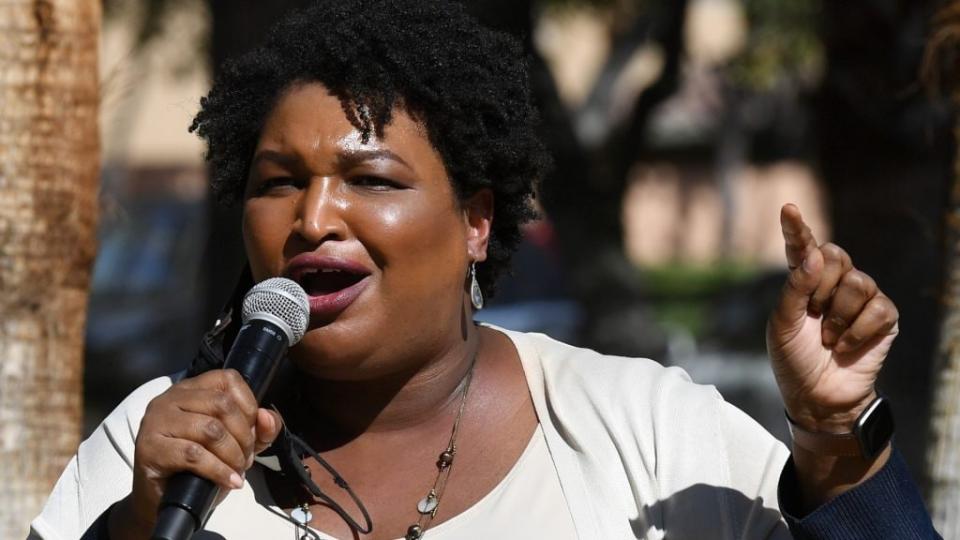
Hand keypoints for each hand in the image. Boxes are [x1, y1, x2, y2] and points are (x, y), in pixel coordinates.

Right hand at [111, 369, 282, 536]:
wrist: (162, 501)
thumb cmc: (198, 469)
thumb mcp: (235, 445)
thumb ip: (258, 430)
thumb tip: (267, 418)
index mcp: (190, 389)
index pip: (228, 379)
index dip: (248, 405)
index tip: (252, 432)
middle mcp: (170, 398)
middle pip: (221, 404)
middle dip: (243, 435)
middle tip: (246, 458)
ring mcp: (157, 421)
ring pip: (209, 429)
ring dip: (232, 454)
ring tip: (237, 471)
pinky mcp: (149, 448)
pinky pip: (193, 455)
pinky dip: (219, 470)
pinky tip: (229, 481)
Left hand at [767, 204, 898, 432]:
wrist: (818, 397)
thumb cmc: (794, 360)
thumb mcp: (782, 325)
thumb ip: (794, 288)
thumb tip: (815, 254)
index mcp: (803, 280)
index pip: (802, 246)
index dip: (796, 228)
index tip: (788, 209)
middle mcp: (833, 282)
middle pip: (836, 256)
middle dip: (820, 287)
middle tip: (813, 315)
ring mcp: (861, 298)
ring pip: (858, 282)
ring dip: (837, 316)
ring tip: (827, 338)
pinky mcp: (883, 317)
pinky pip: (876, 308)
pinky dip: (856, 331)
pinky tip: (843, 347)